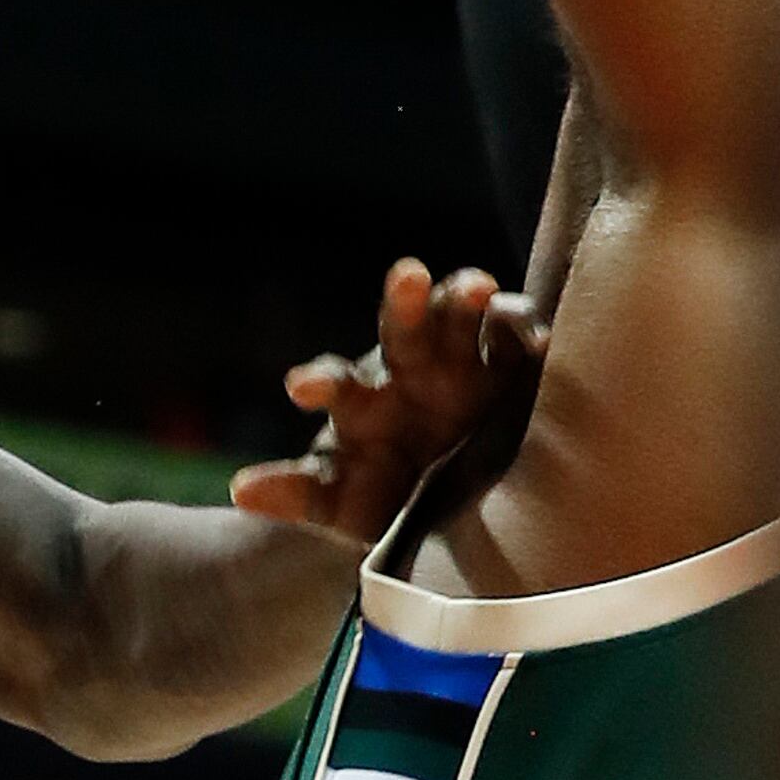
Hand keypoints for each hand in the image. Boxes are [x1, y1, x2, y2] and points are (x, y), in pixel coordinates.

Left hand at [229, 257, 547, 542]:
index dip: (320, 383)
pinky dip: (527, 334)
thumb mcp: (341, 503)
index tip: (300, 388)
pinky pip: (519, 341)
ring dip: (467, 300)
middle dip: (404, 302)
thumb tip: (239, 492)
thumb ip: (297, 494)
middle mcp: (410, 370)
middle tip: (406, 276)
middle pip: (403, 328)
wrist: (447, 498)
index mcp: (362, 404)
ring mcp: (464, 364)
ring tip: (478, 287)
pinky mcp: (514, 370)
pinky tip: (540, 342)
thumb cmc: (382, 496)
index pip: (336, 385)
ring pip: (462, 320)